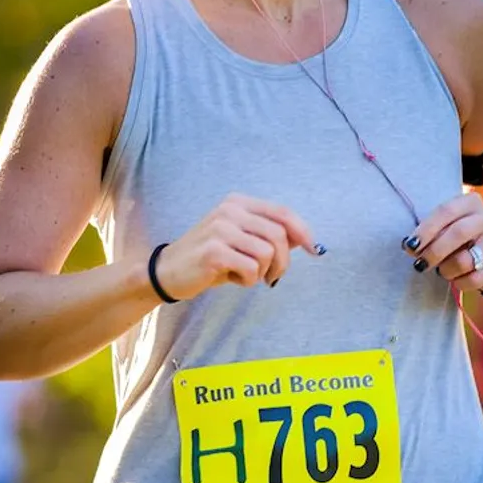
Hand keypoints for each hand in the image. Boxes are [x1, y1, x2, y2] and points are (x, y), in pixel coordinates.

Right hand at [153, 194, 321, 300]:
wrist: (168, 272)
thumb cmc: (210, 258)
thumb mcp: (240, 240)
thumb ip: (267, 234)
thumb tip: (305, 240)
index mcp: (238, 202)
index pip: (282, 212)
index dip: (303, 231)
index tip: (314, 250)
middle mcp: (229, 210)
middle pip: (279, 235)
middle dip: (284, 262)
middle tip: (272, 277)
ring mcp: (220, 229)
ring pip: (268, 253)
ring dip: (262, 272)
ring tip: (244, 274)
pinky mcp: (214, 251)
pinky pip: (251, 269)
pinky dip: (248, 280)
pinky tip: (231, 278)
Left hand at [406, 192, 482, 294]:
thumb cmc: (461, 236)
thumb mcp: (446, 227)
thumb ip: (430, 233)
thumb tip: (410, 246)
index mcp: (472, 202)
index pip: (446, 211)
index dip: (426, 230)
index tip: (410, 246)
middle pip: (458, 233)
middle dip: (434, 251)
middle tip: (421, 264)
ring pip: (466, 260)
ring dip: (447, 270)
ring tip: (442, 271)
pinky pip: (476, 279)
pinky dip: (460, 282)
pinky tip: (457, 279)